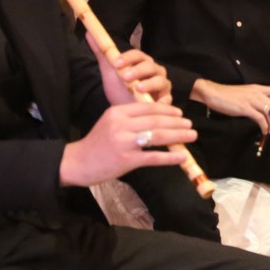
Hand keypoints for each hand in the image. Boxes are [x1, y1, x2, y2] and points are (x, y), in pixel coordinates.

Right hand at [59, 100, 196, 186]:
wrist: (77, 162)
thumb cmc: (97, 143)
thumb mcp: (110, 122)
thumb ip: (130, 118)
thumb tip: (157, 118)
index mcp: (117, 112)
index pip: (147, 107)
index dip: (167, 109)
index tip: (179, 112)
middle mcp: (121, 124)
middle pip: (156, 120)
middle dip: (177, 122)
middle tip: (190, 124)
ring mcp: (124, 142)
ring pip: (158, 136)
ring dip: (178, 135)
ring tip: (192, 135)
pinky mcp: (126, 160)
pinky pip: (153, 157)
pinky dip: (170, 157)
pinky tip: (181, 156)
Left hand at [88, 33, 172, 106]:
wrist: (125, 110)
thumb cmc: (120, 89)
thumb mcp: (110, 71)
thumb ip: (102, 52)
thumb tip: (89, 33)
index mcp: (142, 62)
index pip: (138, 55)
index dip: (128, 58)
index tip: (116, 64)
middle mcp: (155, 72)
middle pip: (151, 66)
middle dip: (138, 70)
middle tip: (125, 77)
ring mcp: (162, 86)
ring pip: (161, 81)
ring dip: (150, 84)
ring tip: (138, 89)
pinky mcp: (166, 100)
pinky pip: (167, 100)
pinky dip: (163, 102)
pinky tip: (154, 105)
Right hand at [191, 79, 269, 135]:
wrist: (213, 93)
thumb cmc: (227, 94)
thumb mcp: (244, 93)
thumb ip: (254, 98)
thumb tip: (261, 108)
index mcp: (257, 88)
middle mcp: (257, 93)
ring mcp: (251, 100)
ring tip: (269, 130)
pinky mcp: (245, 108)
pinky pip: (260, 118)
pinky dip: (264, 126)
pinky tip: (263, 131)